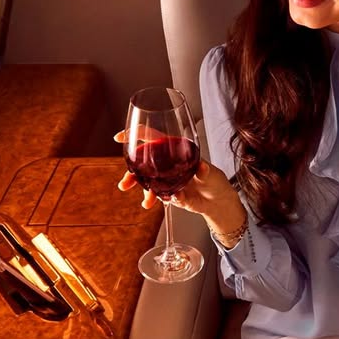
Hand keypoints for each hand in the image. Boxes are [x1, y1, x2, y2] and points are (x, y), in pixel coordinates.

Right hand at [116, 130, 245, 236]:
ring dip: (142, 191)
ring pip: (146, 181)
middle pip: (142, 163)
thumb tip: (202, 167)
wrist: (218, 203)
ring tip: (146, 202)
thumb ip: (205, 170)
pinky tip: (165, 202)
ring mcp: (165, 179)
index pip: (151, 138)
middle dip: (131, 172)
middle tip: (125, 183)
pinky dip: (157, 200)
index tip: (120, 137)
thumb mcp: (212, 173)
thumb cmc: (215, 180)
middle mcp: (166, 163)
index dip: (135, 135)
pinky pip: (157, 195)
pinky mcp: (167, 193)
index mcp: (174, 150)